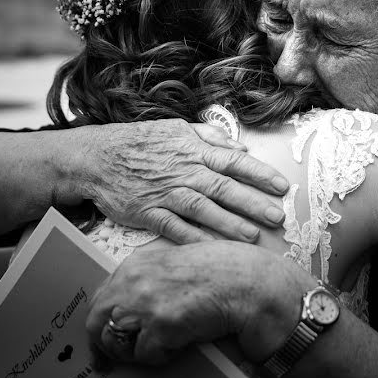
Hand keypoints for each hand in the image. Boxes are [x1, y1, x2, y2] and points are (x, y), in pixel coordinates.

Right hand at [69, 120, 288, 242]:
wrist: (96, 157)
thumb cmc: (139, 142)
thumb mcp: (176, 128)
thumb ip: (210, 136)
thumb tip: (241, 147)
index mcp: (193, 149)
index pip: (234, 161)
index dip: (260, 174)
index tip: (281, 186)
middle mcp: (183, 171)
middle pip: (223, 187)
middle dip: (252, 203)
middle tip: (277, 216)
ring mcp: (165, 193)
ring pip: (203, 209)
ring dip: (229, 223)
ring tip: (252, 236)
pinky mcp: (148, 212)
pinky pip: (175, 228)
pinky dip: (195, 238)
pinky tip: (213, 249)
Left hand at [86, 241, 308, 363]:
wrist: (251, 283)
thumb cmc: (225, 272)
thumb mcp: (178, 264)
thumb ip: (151, 279)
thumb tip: (131, 306)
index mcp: (137, 263)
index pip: (101, 296)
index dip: (101, 320)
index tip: (102, 337)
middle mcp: (134, 280)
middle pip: (97, 320)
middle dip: (104, 344)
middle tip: (111, 362)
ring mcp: (144, 303)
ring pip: (115, 341)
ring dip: (135, 351)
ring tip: (160, 347)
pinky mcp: (160, 326)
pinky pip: (146, 355)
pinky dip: (162, 357)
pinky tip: (181, 344)